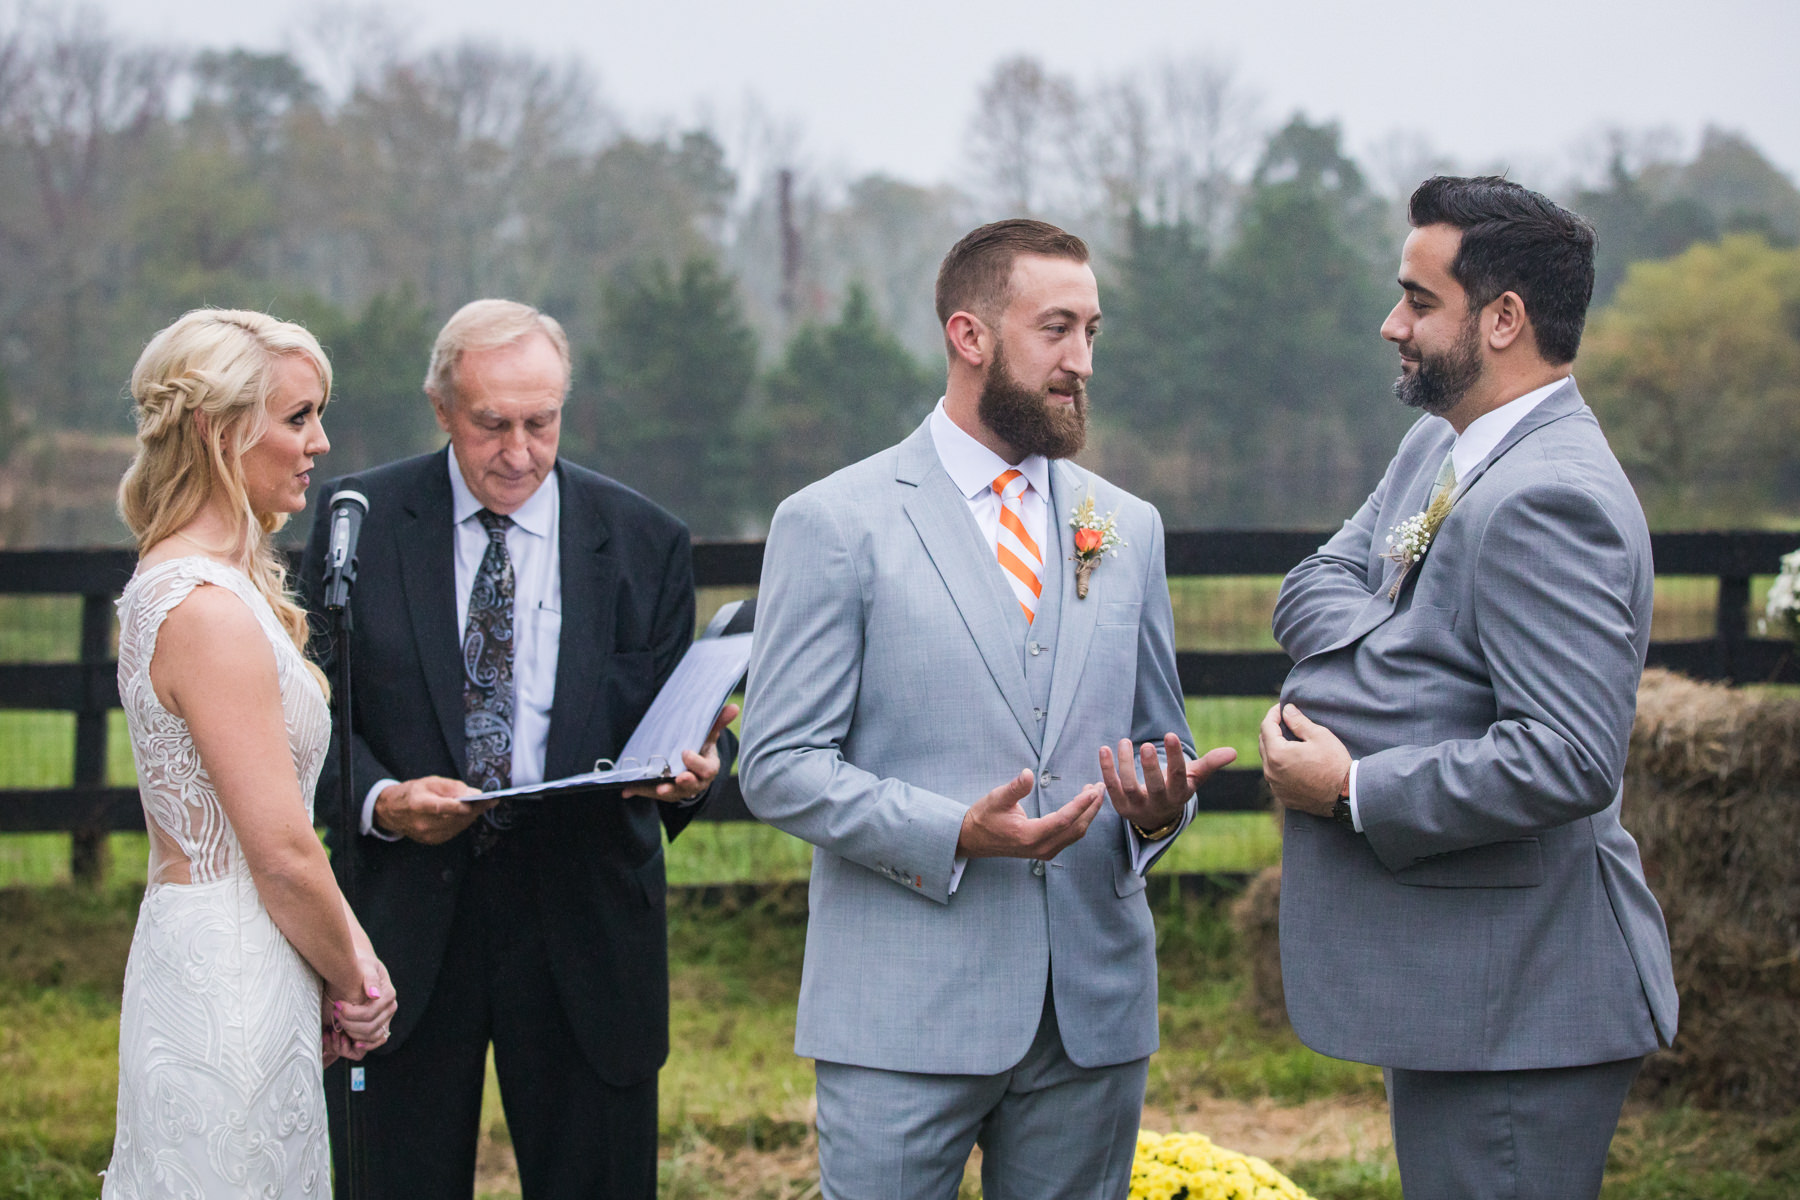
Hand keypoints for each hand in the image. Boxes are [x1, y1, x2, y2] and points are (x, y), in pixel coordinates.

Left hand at [328, 955, 395, 1055]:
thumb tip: (374, 995)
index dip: (350, 1014)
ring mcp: (387, 1018)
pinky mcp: (382, 1025)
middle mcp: (390, 1008)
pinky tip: (351, 1042)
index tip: (336, 1005)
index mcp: (388, 994)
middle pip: (369, 1027)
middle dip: (348, 1024)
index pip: (369, 1013)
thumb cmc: (362, 966)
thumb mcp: (365, 966)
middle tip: (334, 1014)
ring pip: (372, 1037)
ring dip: (352, 1035)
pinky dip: (364, 1045)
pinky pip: (376, 1041)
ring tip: (338, 1025)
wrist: (363, 969)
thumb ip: (370, 979)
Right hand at [373, 775, 489, 843]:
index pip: (441, 807)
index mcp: (418, 804)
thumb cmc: (411, 793)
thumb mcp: (430, 782)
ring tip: (481, 805)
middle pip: (454, 818)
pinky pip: (454, 831)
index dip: (460, 806)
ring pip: (458, 826)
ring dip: (471, 816)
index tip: (478, 801)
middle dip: (475, 809)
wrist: (391, 811)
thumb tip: (473, 792)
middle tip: (490, 800)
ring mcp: (426, 834)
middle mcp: (422, 822)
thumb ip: (452, 787)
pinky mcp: (431, 840)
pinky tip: (466, 814)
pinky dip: (462, 823)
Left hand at [623, 702, 738, 802]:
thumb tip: (734, 707)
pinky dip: (639, 791)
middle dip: (686, 782)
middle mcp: (696, 782)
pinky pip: (651, 793)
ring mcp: (679, 790)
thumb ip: (717, 721)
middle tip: (678, 778)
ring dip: (664, 791)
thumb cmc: (700, 747)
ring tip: (659, 789)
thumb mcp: (708, 735)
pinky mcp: (663, 792)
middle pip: (693, 785)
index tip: (685, 753)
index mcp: (708, 767)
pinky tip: (627, 791)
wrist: (690, 765)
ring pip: (673, 794)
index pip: (707, 769)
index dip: (697, 764)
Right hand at [955, 769, 1102, 859]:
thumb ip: (1015, 788)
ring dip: (1088, 814)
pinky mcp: (1045, 850)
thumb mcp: (996, 798)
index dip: (1081, 804)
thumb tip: (1028, 774)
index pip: (1064, 819)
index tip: (1094, 789)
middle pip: (1076, 828)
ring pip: (1075, 834)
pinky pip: (1069, 837)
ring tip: (1094, 793)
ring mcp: (1044, 852)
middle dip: (1091, 808)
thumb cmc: (984, 817)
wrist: (973, 839)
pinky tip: (1082, 807)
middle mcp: (1040, 847)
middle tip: (1100, 787)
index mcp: (1029, 835)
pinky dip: (1080, 821)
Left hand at [1098, 734, 1236, 833]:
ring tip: (1124, 741)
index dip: (1176, 757)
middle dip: (1150, 767)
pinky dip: (1106, 769)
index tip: (1171, 735)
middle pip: (1154, 786)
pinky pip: (1110, 787)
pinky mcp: (1119, 805)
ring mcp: (1137, 806)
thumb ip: (1211, 763)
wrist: (1157, 818)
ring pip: (1128, 786)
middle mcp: (1158, 802)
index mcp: (1178, 794)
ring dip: (1124, 764)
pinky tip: (1104, 749)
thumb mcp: (1195, 777)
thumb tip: (1234, 751)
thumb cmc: (1177, 788)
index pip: (1178, 776)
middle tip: (1147, 745)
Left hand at [1259, 703, 1351, 816]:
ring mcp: (1275, 786)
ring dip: (1275, 747)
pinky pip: (1274, 776)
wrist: (1345, 795)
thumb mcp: (1319, 736)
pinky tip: (1293, 760)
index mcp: (1277, 754)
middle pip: (1263, 743)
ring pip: (1267, 760)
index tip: (1282, 708)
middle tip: (1286, 721)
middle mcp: (1271, 772)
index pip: (1266, 727)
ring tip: (1290, 740)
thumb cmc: (1334, 763)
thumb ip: (1298, 721)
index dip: (1273, 714)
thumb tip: (1286, 709)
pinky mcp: (1283, 796)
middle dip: (1272, 730)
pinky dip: (1279, 765)